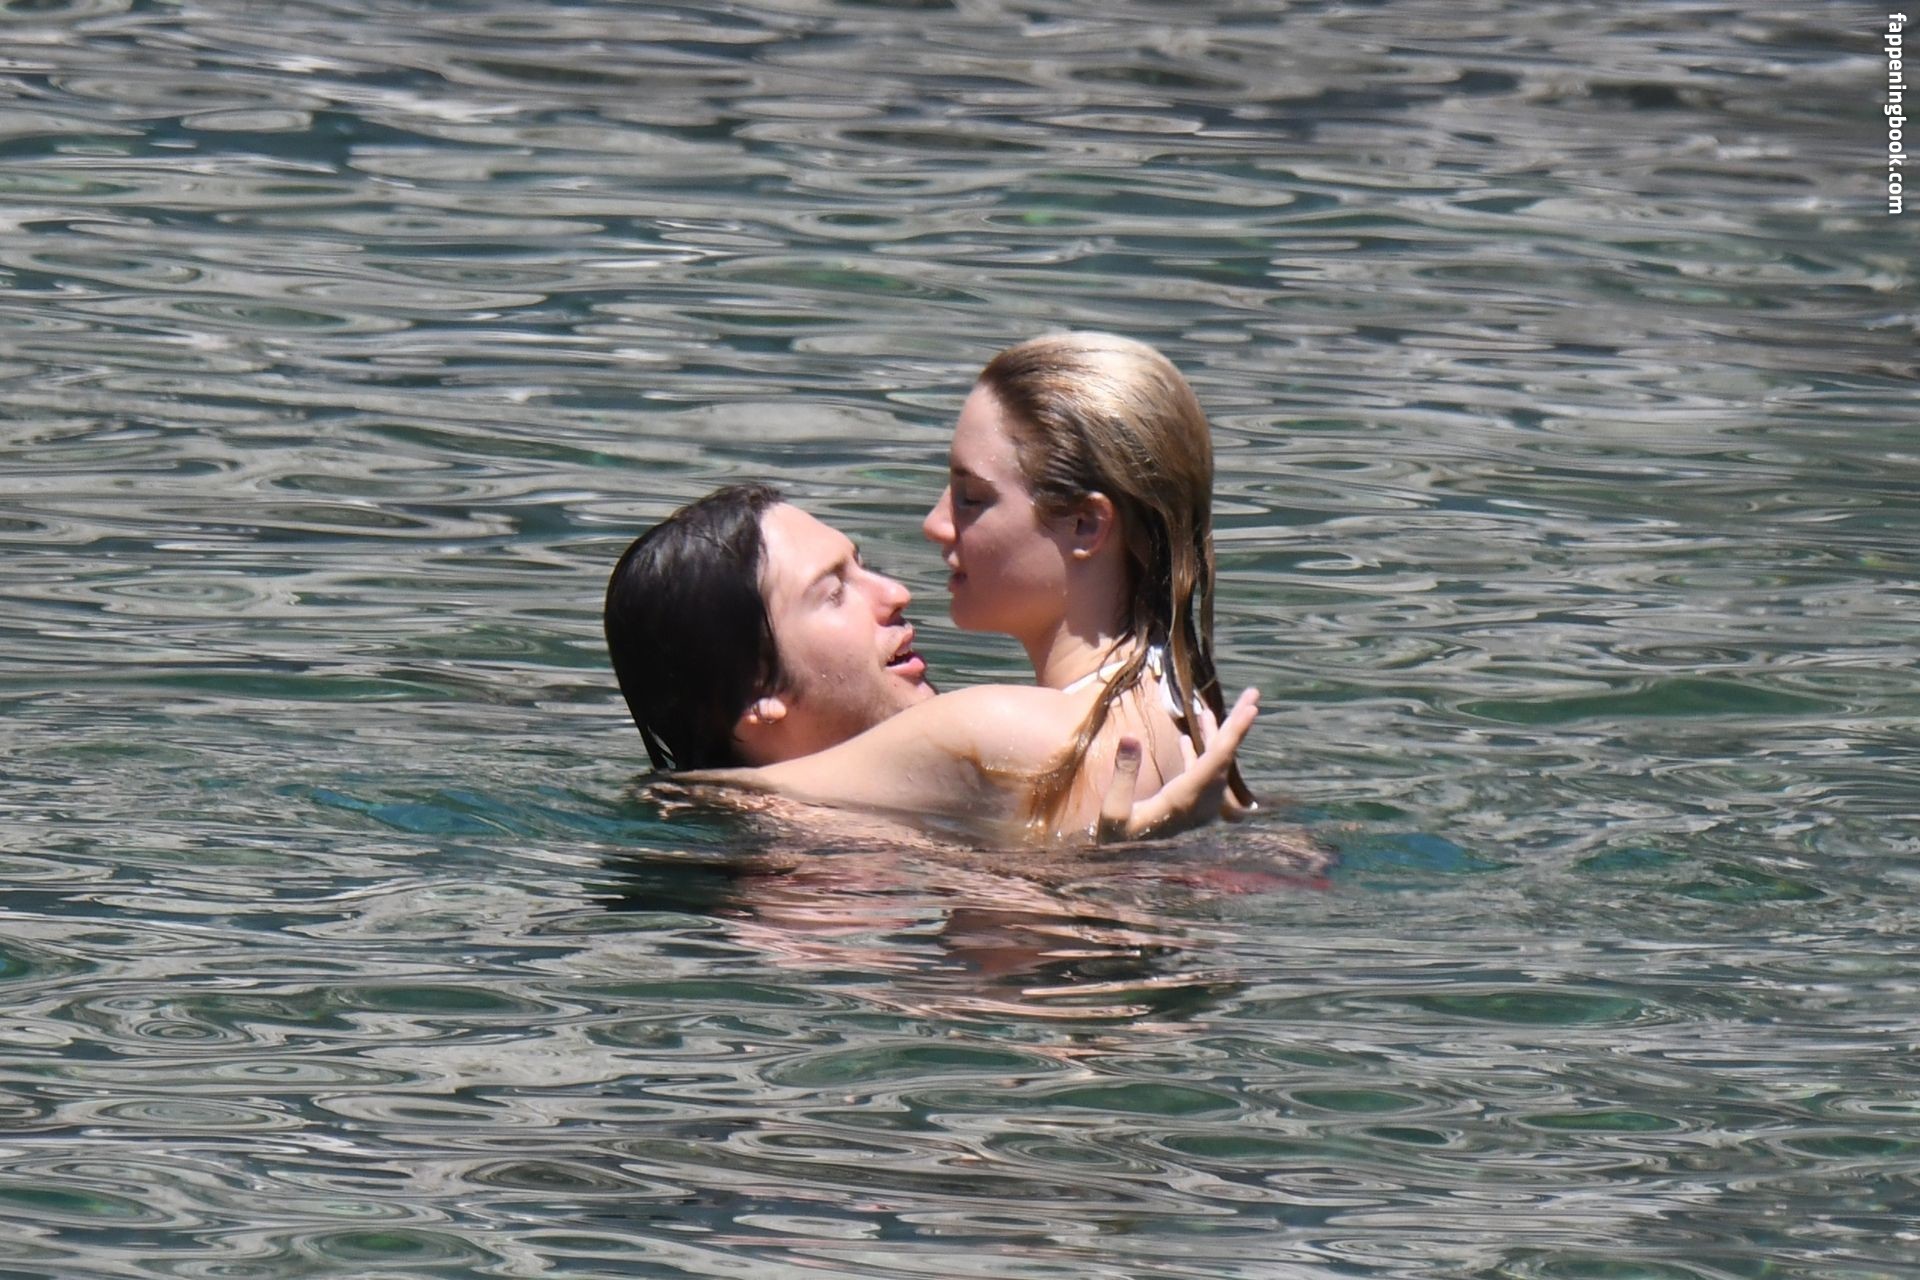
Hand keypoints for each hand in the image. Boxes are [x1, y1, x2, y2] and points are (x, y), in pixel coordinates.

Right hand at [1095, 686, 1259, 842]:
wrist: (1123, 872)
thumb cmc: (1115, 843)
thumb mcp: (1113, 811)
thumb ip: (1123, 774)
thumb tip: (1130, 737)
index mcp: (1184, 799)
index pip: (1217, 759)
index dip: (1234, 732)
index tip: (1252, 708)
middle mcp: (1198, 801)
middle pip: (1224, 756)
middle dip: (1237, 725)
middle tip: (1253, 694)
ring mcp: (1196, 806)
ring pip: (1214, 764)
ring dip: (1214, 736)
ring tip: (1206, 709)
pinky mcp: (1188, 809)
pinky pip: (1201, 775)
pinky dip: (1198, 754)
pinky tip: (1185, 738)